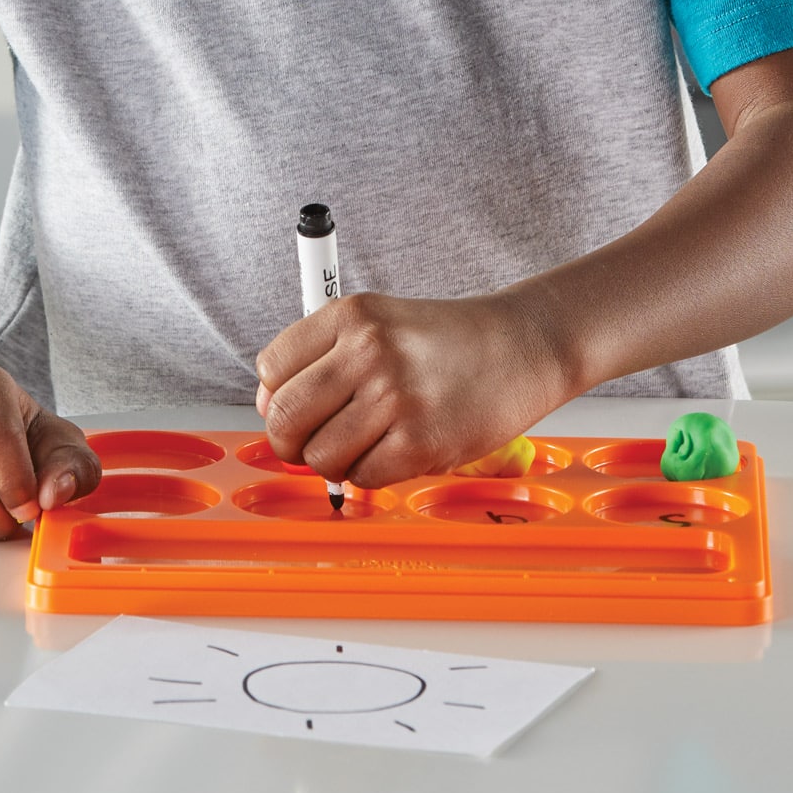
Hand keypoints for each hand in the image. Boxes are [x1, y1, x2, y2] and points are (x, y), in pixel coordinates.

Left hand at [253, 291, 565, 488]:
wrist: (522, 346)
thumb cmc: (447, 340)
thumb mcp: (380, 323)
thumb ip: (323, 357)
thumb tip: (270, 408)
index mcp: (351, 314)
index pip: (271, 367)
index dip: (277, 396)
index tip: (297, 407)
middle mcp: (367, 350)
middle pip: (285, 416)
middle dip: (290, 441)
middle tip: (312, 443)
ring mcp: (394, 396)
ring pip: (320, 456)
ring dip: (336, 461)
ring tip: (368, 442)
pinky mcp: (421, 441)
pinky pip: (363, 478)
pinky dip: (371, 474)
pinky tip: (396, 450)